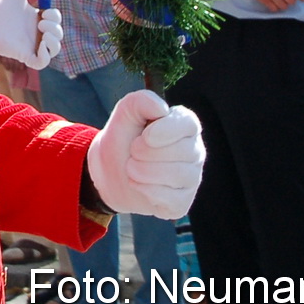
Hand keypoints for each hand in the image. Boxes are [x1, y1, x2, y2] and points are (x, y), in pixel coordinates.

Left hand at [0, 0, 62, 69]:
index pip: (56, 21)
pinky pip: (42, 63)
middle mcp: (36, 34)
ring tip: (43, 32)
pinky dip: (46, 55)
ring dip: (55, 41)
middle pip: (58, 35)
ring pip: (54, 50)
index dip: (55, 16)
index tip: (43, 10)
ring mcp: (31, 46)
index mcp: (37, 20)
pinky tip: (41, 43)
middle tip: (40, 22)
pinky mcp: (25, 56)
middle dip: (55, 28)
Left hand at [87, 90, 203, 219]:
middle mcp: (194, 151)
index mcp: (184, 125)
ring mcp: (191, 178)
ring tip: (131, 167)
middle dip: (147, 152)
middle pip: (182, 152)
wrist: (109, 171)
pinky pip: (172, 199)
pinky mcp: (182, 202)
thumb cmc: (123, 138)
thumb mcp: (125, 113)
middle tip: (132, 152)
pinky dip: (147, 191)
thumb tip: (161, 108)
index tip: (145, 136)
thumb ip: (140, 101)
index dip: (166, 130)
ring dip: (144, 171)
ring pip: (177, 176)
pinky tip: (138, 184)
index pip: (189, 124)